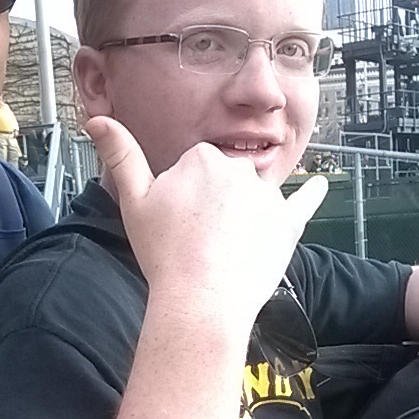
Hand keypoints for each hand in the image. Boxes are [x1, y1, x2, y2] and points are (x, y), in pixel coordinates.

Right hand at [86, 116, 327, 326]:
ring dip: (242, 213)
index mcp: (202, 158)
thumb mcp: (132, 200)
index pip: (193, 167)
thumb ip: (119, 154)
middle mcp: (239, 169)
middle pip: (224, 179)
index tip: (176, 220)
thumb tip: (97, 119)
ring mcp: (267, 197)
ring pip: (252, 196)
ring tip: (223, 248)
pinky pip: (304, 202)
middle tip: (195, 238)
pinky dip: (313, 193)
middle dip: (211, 203)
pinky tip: (320, 185)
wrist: (200, 300)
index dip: (182, 195)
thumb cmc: (164, 254)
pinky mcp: (286, 225)